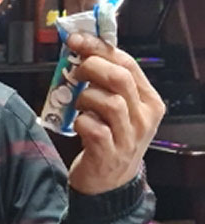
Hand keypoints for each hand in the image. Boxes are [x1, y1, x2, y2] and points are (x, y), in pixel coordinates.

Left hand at [65, 32, 165, 194]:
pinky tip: (78, 125)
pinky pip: (93, 127)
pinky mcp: (110, 153)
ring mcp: (129, 136)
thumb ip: (106, 81)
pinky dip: (80, 121)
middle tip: (76, 74)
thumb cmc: (109, 137)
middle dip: (91, 68)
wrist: (110, 183)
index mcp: (149, 100)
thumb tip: (81, 49)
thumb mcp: (118, 108)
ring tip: (79, 106)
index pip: (127, 63)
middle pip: (120, 78)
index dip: (98, 47)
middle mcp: (144, 117)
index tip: (75, 40)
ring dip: (85, 98)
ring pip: (109, 101)